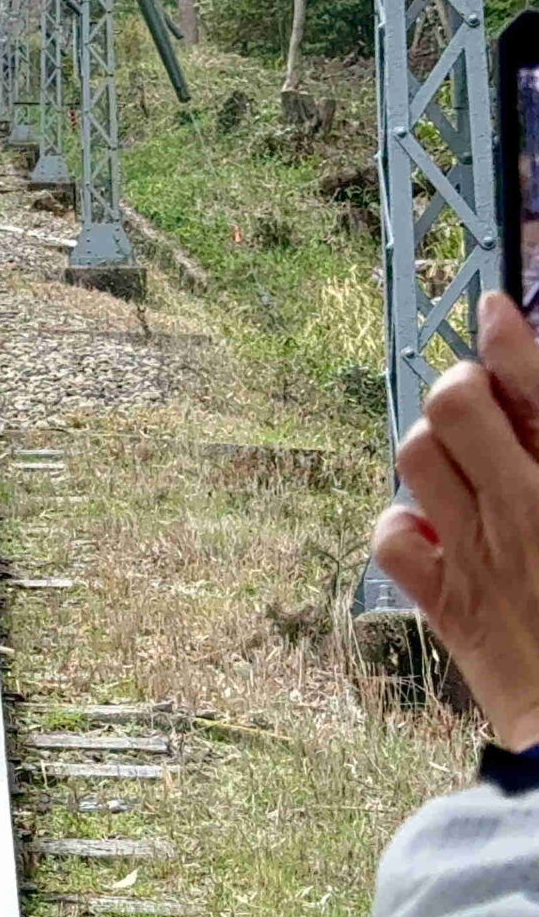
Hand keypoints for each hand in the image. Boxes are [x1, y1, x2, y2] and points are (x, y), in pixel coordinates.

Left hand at [371, 290, 538, 751]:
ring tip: (460, 451)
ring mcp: (479, 557)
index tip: (496, 309)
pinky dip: (405, 523)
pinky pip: (392, 537)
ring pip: (417, 456)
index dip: (512, 341)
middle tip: (481, 390)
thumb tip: (538, 426)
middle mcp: (526, 511)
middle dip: (462, 383)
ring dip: (432, 441)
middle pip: (457, 406)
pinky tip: (435, 526)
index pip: (538, 388)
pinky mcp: (452, 606)